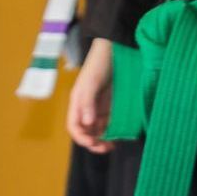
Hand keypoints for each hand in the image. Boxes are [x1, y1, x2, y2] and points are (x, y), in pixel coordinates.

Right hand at [67, 37, 113, 152]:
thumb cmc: (99, 63)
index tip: (93, 143)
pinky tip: (121, 133)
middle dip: (94, 142)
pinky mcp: (113, 104)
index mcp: (78, 103)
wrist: (115, 48)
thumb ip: (88, 102)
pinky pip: (111, 121)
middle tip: (106, 148)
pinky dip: (114, 129)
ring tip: (114, 144)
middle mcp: (87, 107)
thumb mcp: (91, 82)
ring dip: (105, 138)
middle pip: (87, 131)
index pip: (74, 126)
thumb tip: (87, 123)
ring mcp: (100, 106)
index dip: (81, 138)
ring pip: (99, 128)